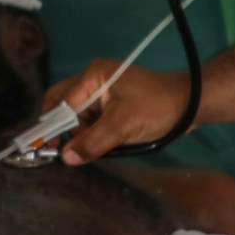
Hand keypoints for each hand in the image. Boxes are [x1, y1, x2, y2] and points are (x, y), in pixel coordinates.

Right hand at [41, 59, 194, 164]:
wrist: (190, 104)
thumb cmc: (156, 108)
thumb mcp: (123, 125)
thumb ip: (93, 141)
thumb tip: (66, 158)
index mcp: (93, 76)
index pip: (61, 101)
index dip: (51, 125)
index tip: (43, 147)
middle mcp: (93, 81)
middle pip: (64, 106)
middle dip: (62, 130)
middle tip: (59, 152)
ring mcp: (103, 93)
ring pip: (78, 117)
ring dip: (78, 135)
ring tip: (84, 152)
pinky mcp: (113, 106)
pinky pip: (92, 121)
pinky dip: (91, 135)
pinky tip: (95, 148)